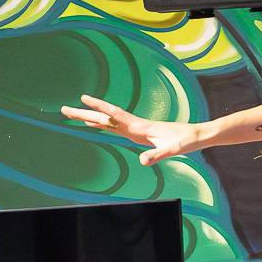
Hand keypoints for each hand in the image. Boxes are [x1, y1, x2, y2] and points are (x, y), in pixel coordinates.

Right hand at [62, 95, 204, 166]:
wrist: (198, 136)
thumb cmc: (187, 142)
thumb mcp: (173, 151)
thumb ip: (159, 155)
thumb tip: (143, 162)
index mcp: (140, 127)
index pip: (115, 115)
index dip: (99, 107)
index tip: (83, 99)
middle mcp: (136, 125)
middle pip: (106, 117)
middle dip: (85, 112)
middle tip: (64, 108)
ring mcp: (137, 129)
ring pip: (108, 121)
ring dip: (91, 117)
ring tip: (73, 114)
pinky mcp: (140, 133)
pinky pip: (115, 127)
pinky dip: (102, 124)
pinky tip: (95, 123)